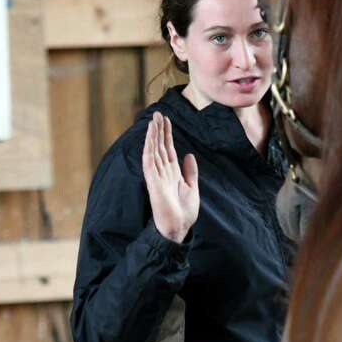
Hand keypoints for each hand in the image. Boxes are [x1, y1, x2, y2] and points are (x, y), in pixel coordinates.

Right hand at [142, 112, 198, 242]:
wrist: (179, 227)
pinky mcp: (153, 181)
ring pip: (154, 151)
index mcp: (172, 172)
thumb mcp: (192, 187)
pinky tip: (150, 137)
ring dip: (153, 135)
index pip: (168, 149)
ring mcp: (157, 176)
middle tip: (158, 113)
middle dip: (159, 130)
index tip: (166, 120)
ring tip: (154, 120)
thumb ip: (190, 171)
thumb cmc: (184, 212)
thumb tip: (189, 155)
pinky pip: (149, 161)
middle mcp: (163, 172)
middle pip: (160, 146)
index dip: (167, 134)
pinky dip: (149, 148)